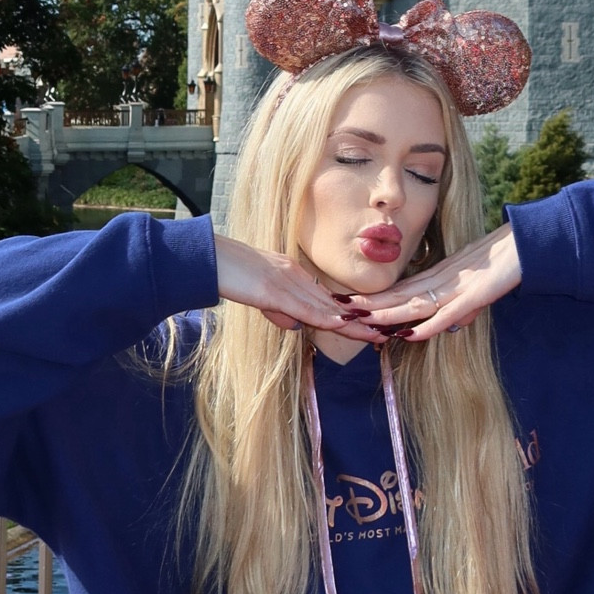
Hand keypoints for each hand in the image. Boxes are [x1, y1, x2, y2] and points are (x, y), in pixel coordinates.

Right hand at [214, 234, 378, 338]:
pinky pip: (304, 307)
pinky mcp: (272, 290)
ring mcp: (286, 283)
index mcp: (294, 276)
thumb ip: (278, 309)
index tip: (370, 327)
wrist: (208, 258)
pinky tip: (342, 324)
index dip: (350, 316)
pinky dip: (324, 317)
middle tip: (386, 333)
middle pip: (334, 305)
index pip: (328, 301)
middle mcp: (296, 277)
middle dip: (361, 321)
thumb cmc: (228, 274)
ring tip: (375, 334)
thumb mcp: (258, 295)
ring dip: (353, 323)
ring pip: (326, 307)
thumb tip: (294, 326)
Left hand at [346, 224, 520, 340]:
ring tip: (363, 318)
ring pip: (417, 303)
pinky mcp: (477, 294)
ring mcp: (458, 287)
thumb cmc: (502, 260)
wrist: (528, 243)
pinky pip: (448, 312)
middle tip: (340, 308)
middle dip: (371, 304)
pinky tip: (410, 334)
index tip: (349, 304)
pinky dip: (428, 324)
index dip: (375, 299)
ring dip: (389, 313)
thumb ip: (460, 306)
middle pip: (401, 295)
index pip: (401, 291)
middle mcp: (443, 280)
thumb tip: (446, 327)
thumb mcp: (475, 286)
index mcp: (440, 276)